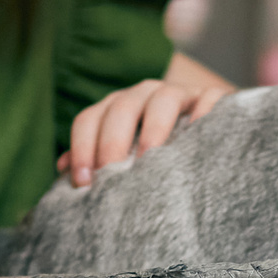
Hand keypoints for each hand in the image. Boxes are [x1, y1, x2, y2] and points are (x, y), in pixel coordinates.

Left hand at [58, 56, 234, 186]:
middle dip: (112, 142)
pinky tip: (197, 135)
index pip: (89, 120)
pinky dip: (204, 112)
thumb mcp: (125, 152)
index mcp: (117, 107)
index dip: (82, 149)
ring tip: (149, 158)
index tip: (83, 184)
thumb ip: (95, 157)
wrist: (209, 133)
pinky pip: (210, 98)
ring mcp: (181, 93)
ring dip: (153, 127)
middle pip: (121, 108)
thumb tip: (63, 166)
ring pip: (163, 98)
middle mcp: (145, 94)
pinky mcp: (214, 98)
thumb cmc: (158, 151)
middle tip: (111, 175)